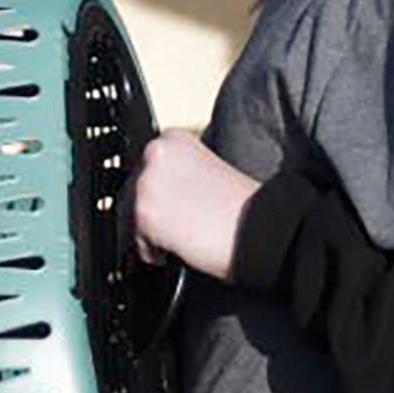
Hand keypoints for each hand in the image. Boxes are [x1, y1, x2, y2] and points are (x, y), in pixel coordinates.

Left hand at [130, 130, 266, 281]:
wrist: (260, 226)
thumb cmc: (245, 205)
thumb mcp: (207, 170)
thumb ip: (179, 173)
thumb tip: (163, 194)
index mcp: (173, 139)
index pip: (145, 171)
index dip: (162, 195)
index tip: (179, 204)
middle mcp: (156, 155)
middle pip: (133, 194)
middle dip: (155, 212)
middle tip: (189, 221)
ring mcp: (147, 184)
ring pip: (133, 220)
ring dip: (156, 233)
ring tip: (190, 232)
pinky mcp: (144, 215)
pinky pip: (139, 245)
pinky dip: (158, 253)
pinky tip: (186, 244)